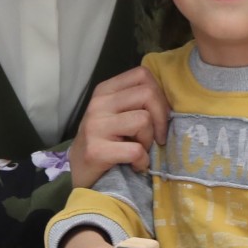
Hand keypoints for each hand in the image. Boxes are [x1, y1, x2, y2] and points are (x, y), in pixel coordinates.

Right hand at [68, 66, 167, 188]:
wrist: (78, 172)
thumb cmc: (104, 141)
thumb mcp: (115, 113)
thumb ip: (136, 102)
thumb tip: (169, 102)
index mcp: (105, 90)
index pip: (142, 75)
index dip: (159, 95)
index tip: (158, 116)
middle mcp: (99, 104)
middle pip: (147, 94)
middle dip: (160, 118)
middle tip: (157, 137)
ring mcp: (96, 126)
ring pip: (143, 120)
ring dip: (149, 140)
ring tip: (140, 150)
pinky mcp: (96, 150)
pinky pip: (136, 150)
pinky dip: (142, 161)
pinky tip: (135, 165)